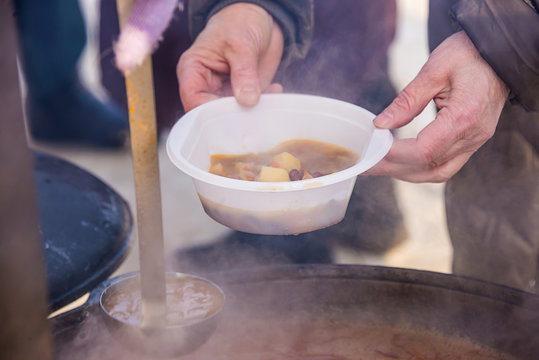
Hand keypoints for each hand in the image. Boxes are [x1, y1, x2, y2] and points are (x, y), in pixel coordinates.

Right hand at [177, 3, 283, 111]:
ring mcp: (224, 92)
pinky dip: (265, 103)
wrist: (260, 19)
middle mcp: (206, 85)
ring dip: (252, 111)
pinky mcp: (243, 94)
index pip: (194, 100)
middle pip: (211, 113)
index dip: (209, 112)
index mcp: (193, 70)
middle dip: (233, 116)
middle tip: (254, 112)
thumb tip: (248, 100)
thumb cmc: (240, 22)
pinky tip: (274, 89)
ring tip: (269, 96)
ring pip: (233, 114)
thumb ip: (244, 73)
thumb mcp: (241, 44)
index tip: (232, 113)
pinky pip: (251, 108)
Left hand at [366, 31, 508, 182]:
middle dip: (393, 167)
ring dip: (407, 173)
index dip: (394, 154)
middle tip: (366, 162)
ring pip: (438, 173)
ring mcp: (476, 141)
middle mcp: (473, 135)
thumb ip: (407, 100)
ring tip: (380, 165)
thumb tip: (381, 124)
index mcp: (465, 116)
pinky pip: (446, 165)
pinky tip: (402, 162)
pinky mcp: (473, 141)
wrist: (500, 53)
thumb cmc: (469, 54)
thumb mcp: (434, 69)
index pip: (424, 150)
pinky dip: (422, 168)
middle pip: (428, 166)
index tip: (372, 148)